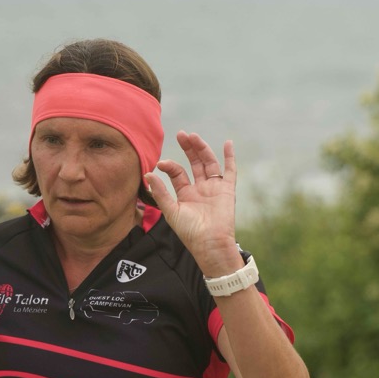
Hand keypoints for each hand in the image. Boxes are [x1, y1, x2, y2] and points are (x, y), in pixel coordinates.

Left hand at [145, 132, 241, 276]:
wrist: (210, 244)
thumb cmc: (189, 232)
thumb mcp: (170, 211)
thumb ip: (160, 192)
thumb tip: (148, 173)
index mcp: (186, 194)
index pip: (178, 173)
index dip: (170, 166)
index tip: (161, 163)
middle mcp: (200, 189)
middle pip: (194, 163)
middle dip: (188, 148)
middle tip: (180, 134)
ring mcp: (214, 188)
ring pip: (208, 163)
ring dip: (202, 149)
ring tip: (193, 136)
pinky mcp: (227, 190)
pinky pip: (230, 170)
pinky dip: (230, 157)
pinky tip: (228, 143)